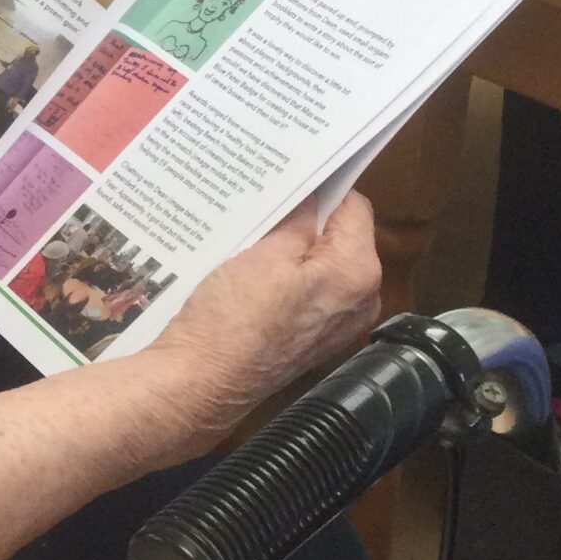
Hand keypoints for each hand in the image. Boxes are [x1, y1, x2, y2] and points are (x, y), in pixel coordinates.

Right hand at [151, 196, 380, 449]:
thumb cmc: (234, 318)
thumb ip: (298, 218)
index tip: (288, 176)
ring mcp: (335, 325)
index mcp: (358, 273)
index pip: (354, 207)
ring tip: (251, 236)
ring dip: (290, 249)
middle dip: (305, 220)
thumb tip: (310, 194)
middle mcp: (359, 301)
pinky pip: (304, 292)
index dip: (321, 189)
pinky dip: (283, 277)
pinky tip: (249, 271)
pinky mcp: (309, 340)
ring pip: (319, 265)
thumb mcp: (265, 253)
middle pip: (339, 238)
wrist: (201, 383)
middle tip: (263, 204)